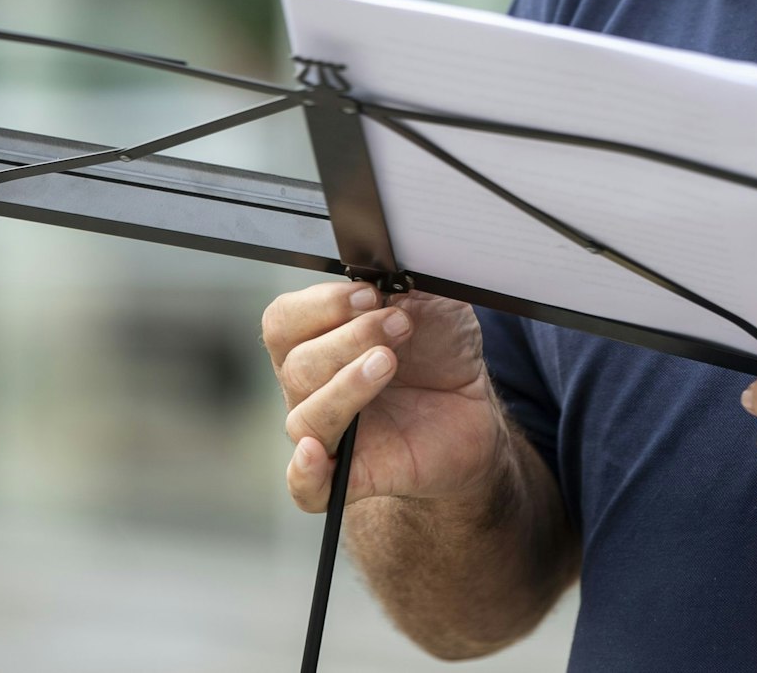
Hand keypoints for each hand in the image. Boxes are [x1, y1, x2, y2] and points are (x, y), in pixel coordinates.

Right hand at [262, 281, 509, 513]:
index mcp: (318, 340)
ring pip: (305, 418)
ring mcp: (330, 434)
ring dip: (346, 385)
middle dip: (349, 338)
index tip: (370, 294)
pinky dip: (304, 473)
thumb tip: (387, 269)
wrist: (473, 408)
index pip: (283, 321)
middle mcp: (311, 388)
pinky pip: (307, 488)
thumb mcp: (435, 304)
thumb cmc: (440, 351)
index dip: (320, 305)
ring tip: (388, 363)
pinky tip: (317, 452)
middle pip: (297, 365)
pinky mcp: (352, 477)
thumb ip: (408, 282)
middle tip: (399, 326)